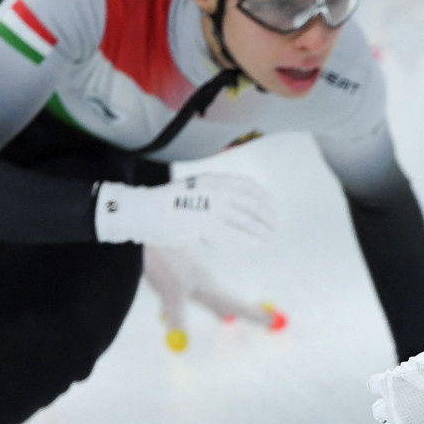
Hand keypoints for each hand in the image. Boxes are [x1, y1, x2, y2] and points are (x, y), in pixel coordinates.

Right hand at [95, 172, 275, 247]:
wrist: (145, 210)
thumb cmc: (165, 206)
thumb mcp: (192, 191)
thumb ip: (210, 196)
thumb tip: (228, 207)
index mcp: (213, 179)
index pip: (247, 186)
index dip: (263, 197)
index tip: (273, 206)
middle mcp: (216, 189)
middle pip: (252, 202)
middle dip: (268, 214)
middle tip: (278, 224)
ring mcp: (213, 206)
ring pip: (247, 218)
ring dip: (263, 229)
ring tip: (272, 237)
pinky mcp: (209, 223)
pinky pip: (237, 233)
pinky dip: (252, 239)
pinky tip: (261, 244)